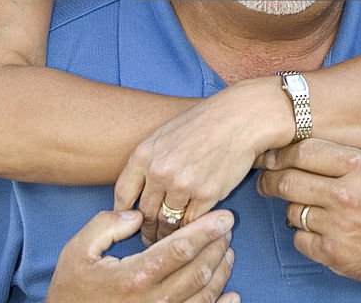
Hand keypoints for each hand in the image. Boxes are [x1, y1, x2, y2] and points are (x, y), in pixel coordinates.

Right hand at [46, 208, 239, 302]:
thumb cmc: (72, 288)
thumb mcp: (79, 248)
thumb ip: (108, 224)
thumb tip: (137, 215)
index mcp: (134, 276)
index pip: (180, 249)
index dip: (206, 230)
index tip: (225, 216)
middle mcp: (152, 301)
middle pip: (198, 271)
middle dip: (217, 246)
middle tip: (228, 227)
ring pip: (204, 296)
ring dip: (221, 272)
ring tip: (227, 250)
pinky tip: (232, 294)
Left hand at [114, 79, 292, 242]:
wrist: (237, 118)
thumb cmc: (202, 124)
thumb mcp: (165, 134)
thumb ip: (148, 161)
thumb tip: (137, 190)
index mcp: (144, 154)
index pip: (123, 195)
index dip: (123, 215)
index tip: (129, 223)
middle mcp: (159, 171)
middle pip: (145, 213)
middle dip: (146, 230)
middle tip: (149, 239)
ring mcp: (182, 184)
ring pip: (167, 223)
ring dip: (167, 236)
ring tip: (168, 241)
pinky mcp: (206, 195)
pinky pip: (191, 224)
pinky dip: (190, 230)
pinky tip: (191, 231)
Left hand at [258, 79, 360, 289]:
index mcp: (359, 167)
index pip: (304, 151)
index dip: (283, 150)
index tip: (273, 152)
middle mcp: (345, 196)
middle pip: (288, 181)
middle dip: (271, 177)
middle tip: (265, 175)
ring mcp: (338, 228)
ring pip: (291, 210)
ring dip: (289, 204)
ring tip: (291, 198)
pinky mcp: (334, 256)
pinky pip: (299, 239)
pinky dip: (300, 233)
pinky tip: (309, 225)